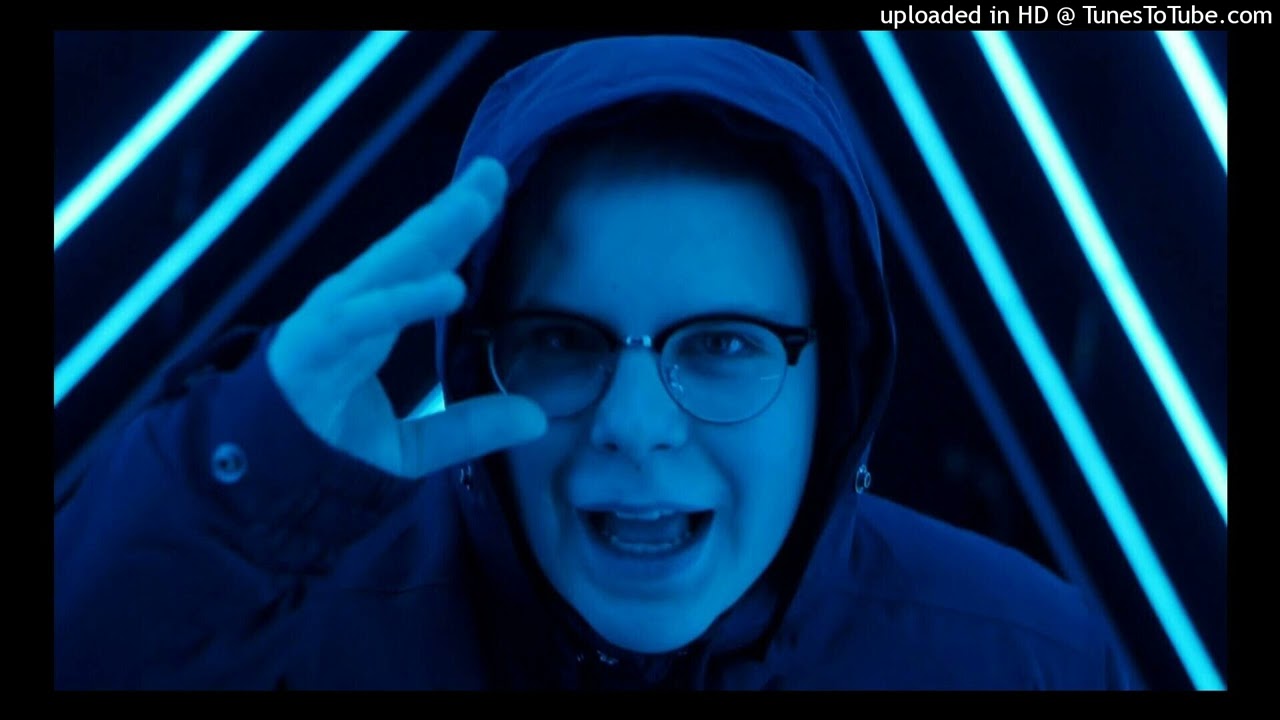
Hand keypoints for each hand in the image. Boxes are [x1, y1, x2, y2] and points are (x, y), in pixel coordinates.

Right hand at [266, 157, 546, 478]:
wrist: (256, 484)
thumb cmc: (325, 450)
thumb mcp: (412, 447)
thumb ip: (468, 428)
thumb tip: (538, 418)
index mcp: (374, 320)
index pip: (421, 264)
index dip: (457, 227)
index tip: (495, 189)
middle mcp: (353, 311)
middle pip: (407, 252)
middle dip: (449, 211)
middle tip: (493, 171)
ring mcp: (330, 324)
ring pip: (384, 269)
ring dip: (431, 234)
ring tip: (477, 206)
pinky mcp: (311, 349)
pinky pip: (359, 318)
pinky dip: (402, 300)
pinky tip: (447, 287)